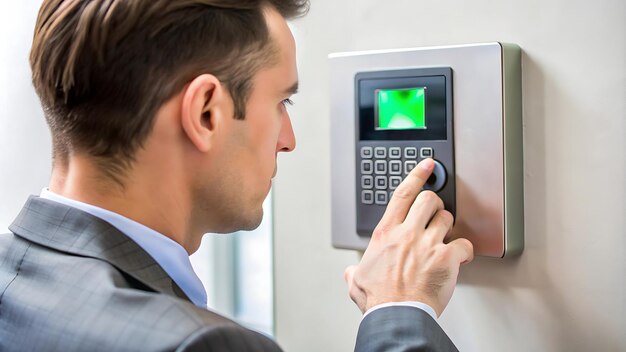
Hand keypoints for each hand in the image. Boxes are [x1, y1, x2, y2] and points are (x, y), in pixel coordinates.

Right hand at [344, 158, 473, 316]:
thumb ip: (354, 272)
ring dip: (447, 227)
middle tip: (435, 213)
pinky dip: (465, 251)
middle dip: (435, 204)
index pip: (403, 194)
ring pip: (446, 218)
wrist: (397, 314)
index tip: (427, 166)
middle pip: (428, 200)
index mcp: (386, 233)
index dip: (417, 175)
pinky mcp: (445, 258)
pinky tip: (460, 258)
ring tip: (443, 239)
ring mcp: (427, 244)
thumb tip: (351, 272)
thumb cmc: (380, 299)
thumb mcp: (357, 281)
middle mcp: (407, 233)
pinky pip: (464, 244)